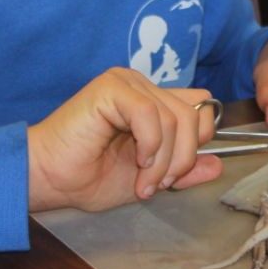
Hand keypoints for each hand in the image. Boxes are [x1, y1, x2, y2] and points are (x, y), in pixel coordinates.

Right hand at [27, 67, 222, 211]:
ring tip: (143, 182)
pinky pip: (150, 113)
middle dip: (183, 158)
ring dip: (163, 160)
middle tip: (158, 185)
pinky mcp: (112, 87)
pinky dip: (150, 144)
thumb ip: (184, 171)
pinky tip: (136, 161)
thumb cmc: (89, 177)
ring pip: (175, 118)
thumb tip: (218, 165)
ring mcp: (129, 83)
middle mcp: (144, 87)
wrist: (49, 179)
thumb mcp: (150, 179)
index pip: (201, 107)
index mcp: (155, 102)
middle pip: (194, 114)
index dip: (199, 141)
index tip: (175, 175)